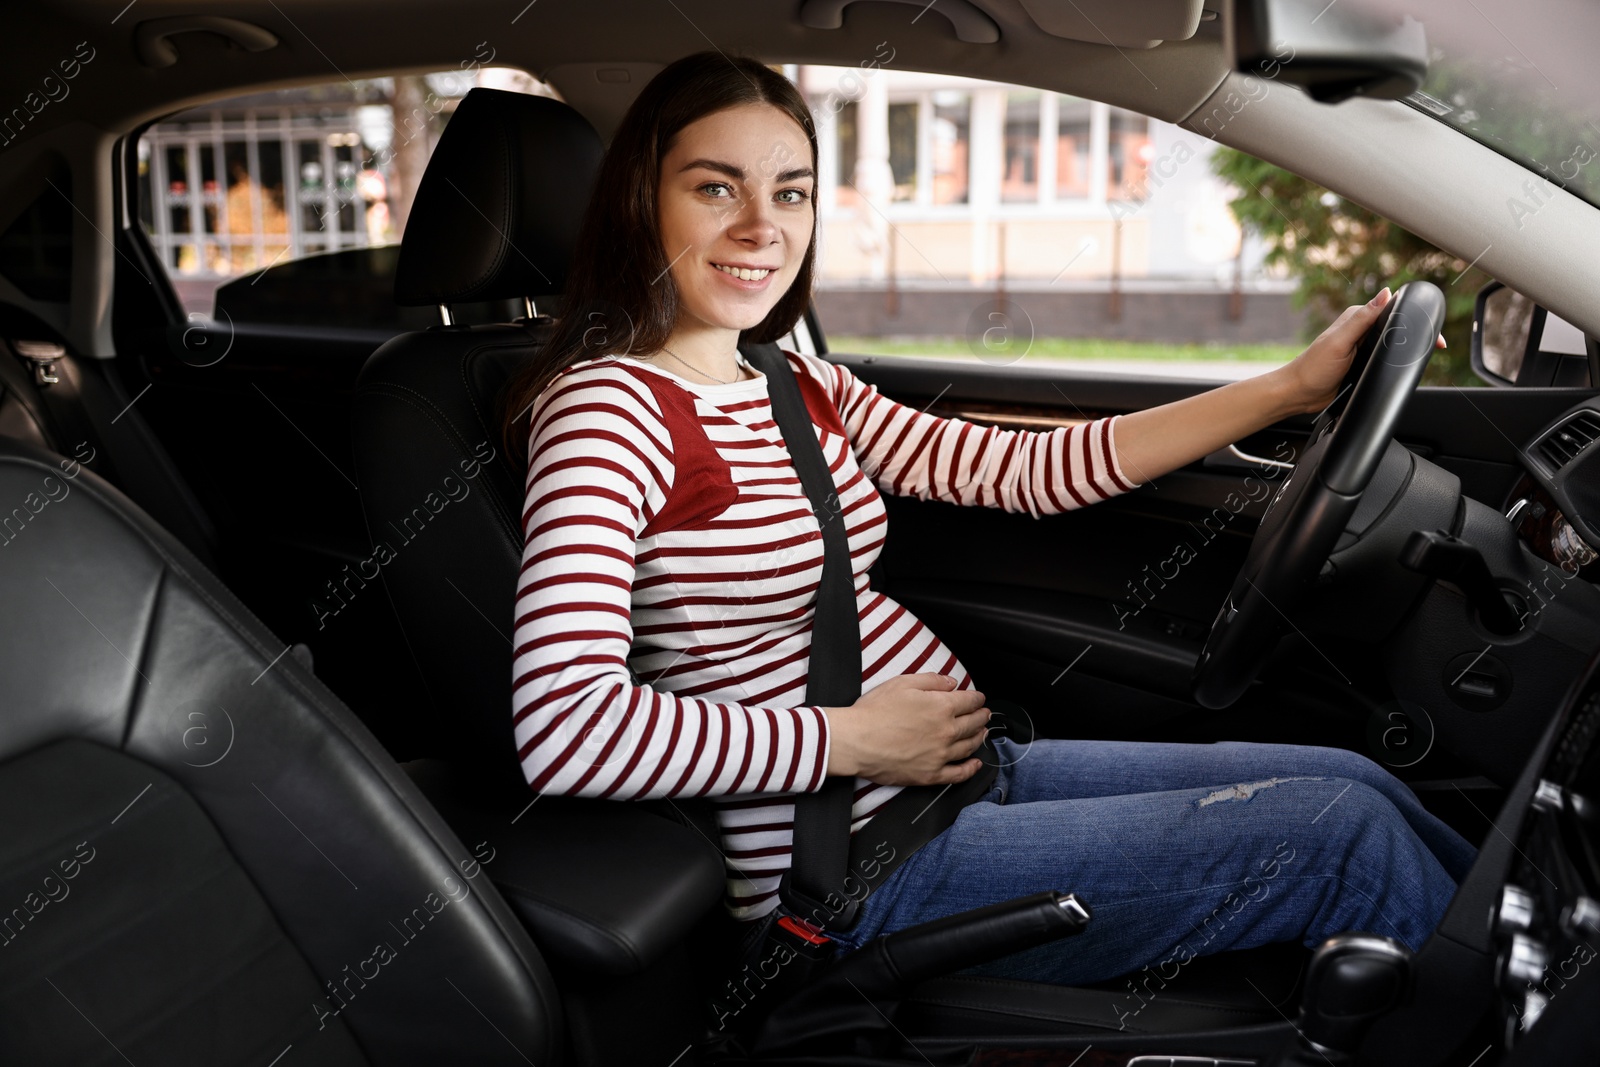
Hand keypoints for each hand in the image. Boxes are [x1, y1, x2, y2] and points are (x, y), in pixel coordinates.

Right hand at [822, 673, 989, 785]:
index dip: (977, 698)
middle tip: (985, 714)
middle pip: (973, 723)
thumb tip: (951, 683)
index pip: (969, 701)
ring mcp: (940, 755)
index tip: (979, 698)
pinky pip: (958, 774)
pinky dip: (971, 769)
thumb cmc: (874, 712)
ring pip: (970, 746)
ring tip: (983, 733)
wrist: (856, 741)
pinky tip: (976, 764)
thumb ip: (931, 680)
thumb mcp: (902, 683)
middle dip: (982, 716)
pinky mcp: (930, 774)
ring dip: (980, 738)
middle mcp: (946, 732)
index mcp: (941, 707)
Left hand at [1275, 287, 1446, 415]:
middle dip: (1418, 334)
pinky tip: (1406, 366)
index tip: (1433, 328)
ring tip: (1426, 354)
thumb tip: (1385, 293)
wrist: (1300, 395)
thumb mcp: (1339, 341)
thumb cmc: (1313, 368)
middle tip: (1436, 345)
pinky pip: (1386, 359)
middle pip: (1398, 327)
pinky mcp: (1364, 363)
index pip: (1393, 309)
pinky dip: (1397, 361)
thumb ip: (1362, 319)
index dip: (1415, 316)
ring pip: (1394, 344)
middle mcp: (1362, 330)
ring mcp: (1364, 347)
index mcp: (1357, 318)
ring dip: (1408, 349)